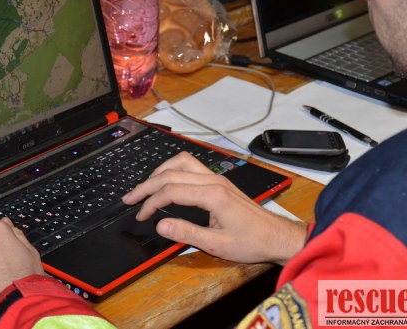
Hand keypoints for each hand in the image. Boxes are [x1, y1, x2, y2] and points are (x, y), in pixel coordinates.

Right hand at [122, 151, 306, 264]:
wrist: (277, 236)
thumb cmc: (252, 242)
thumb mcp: (217, 245)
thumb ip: (186, 233)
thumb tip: (160, 224)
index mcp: (213, 195)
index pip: (171, 190)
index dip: (151, 203)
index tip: (140, 215)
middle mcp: (214, 181)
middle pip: (171, 173)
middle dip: (147, 186)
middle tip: (130, 199)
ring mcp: (217, 178)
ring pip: (181, 163)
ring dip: (160, 172)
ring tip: (145, 187)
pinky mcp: (220, 181)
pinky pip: (191, 166)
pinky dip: (173, 170)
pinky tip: (166, 181)